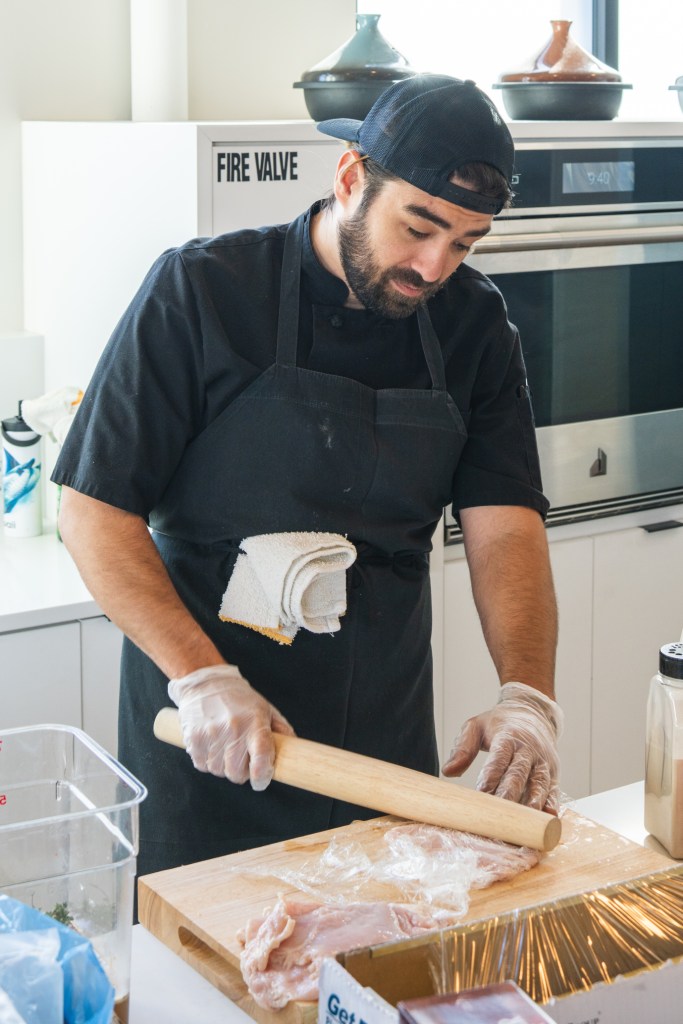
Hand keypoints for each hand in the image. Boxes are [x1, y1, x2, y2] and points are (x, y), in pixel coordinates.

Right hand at [167, 665, 294, 789]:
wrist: (206, 683)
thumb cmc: (240, 699)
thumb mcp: (266, 709)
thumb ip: (282, 731)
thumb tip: (296, 753)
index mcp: (255, 723)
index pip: (261, 758)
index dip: (262, 777)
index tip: (261, 781)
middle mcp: (233, 729)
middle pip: (236, 773)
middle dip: (241, 772)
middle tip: (241, 759)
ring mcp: (211, 734)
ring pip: (218, 771)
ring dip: (223, 766)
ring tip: (225, 747)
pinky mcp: (194, 739)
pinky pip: (202, 766)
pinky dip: (208, 761)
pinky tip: (212, 746)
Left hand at [441, 682, 562, 813]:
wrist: (533, 713)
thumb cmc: (500, 723)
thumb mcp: (476, 726)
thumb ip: (462, 748)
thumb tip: (448, 771)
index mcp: (508, 737)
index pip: (499, 758)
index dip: (491, 776)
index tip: (481, 794)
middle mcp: (529, 750)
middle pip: (519, 774)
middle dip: (509, 794)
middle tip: (499, 814)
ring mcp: (543, 762)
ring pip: (539, 784)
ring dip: (532, 803)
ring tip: (524, 822)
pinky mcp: (554, 773)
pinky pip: (553, 791)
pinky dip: (551, 805)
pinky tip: (547, 821)